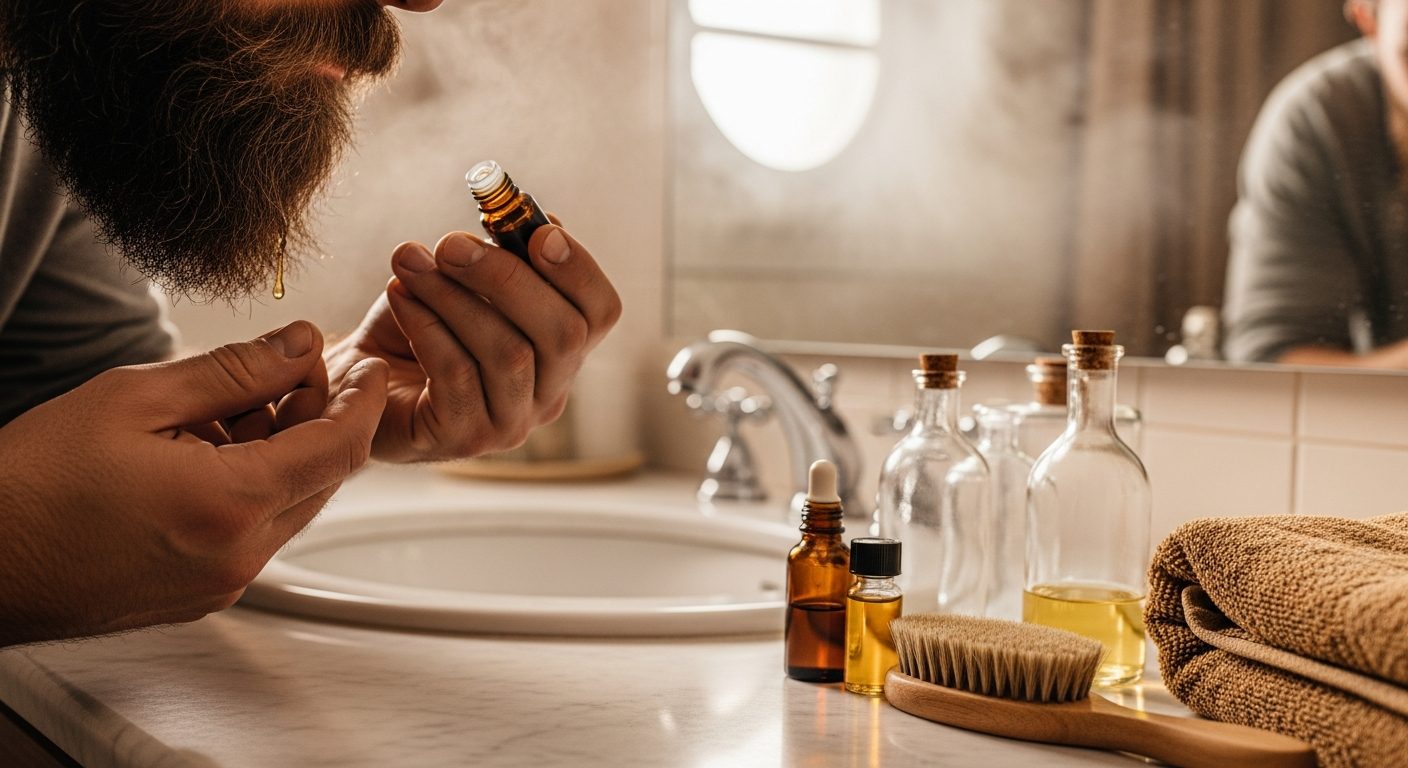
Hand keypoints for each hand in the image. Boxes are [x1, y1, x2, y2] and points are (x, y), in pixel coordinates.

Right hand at [0, 322, 387, 645]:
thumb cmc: (32, 484)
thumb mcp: (135, 399)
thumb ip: (234, 369)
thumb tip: (300, 341)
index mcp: (231, 505)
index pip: (340, 447)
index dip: (363, 399)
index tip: (368, 365)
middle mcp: (239, 555)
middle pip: (322, 476)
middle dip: (323, 416)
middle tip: (298, 367)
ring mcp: (222, 583)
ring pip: (292, 503)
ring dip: (286, 448)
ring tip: (240, 400)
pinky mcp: (201, 594)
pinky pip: (257, 529)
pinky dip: (255, 483)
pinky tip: (213, 446)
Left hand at [328, 223, 620, 461]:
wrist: (357, 379)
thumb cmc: (418, 323)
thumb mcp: (463, 280)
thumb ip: (501, 254)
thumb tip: (531, 219)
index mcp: (562, 351)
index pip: (600, 312)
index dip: (579, 270)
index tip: (539, 231)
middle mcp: (549, 394)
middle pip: (561, 334)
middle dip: (506, 278)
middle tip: (451, 242)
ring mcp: (509, 424)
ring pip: (508, 354)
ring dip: (454, 297)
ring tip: (409, 261)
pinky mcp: (461, 439)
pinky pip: (457, 375)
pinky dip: (427, 325)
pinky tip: (398, 295)